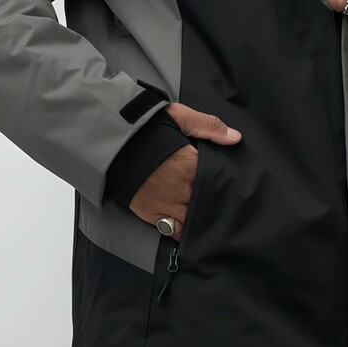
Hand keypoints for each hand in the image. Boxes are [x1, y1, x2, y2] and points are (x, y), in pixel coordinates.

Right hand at [129, 104, 241, 239]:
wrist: (111, 141)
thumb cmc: (147, 126)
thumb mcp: (180, 116)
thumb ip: (209, 126)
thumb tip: (236, 138)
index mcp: (191, 165)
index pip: (217, 181)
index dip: (225, 184)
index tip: (235, 186)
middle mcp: (181, 189)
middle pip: (207, 203)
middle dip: (216, 203)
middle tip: (228, 205)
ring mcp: (165, 204)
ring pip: (193, 219)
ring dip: (201, 218)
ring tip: (212, 219)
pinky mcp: (150, 213)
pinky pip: (172, 230)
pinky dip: (183, 231)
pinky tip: (191, 228)